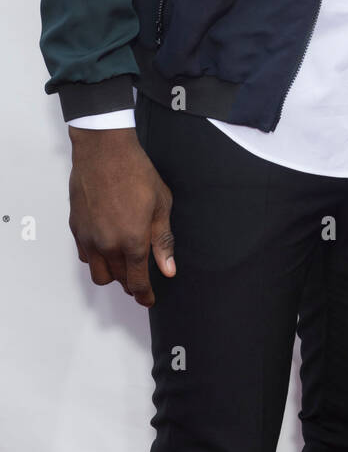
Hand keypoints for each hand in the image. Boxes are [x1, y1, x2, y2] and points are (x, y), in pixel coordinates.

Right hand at [68, 127, 174, 307]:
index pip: (137, 281)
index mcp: (132, 241)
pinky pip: (85, 256)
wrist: (104, 151)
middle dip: (130, 282)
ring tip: (124, 262)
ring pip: (98, 273)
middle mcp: (107, 245)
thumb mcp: (161, 205)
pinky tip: (107, 246)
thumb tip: (168, 268)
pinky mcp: (76, 228)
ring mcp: (89, 238)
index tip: (148, 300)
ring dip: (112, 273)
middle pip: (118, 280)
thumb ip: (163, 241)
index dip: (144, 295)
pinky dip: (96, 258)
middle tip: (141, 277)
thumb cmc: (135, 172)